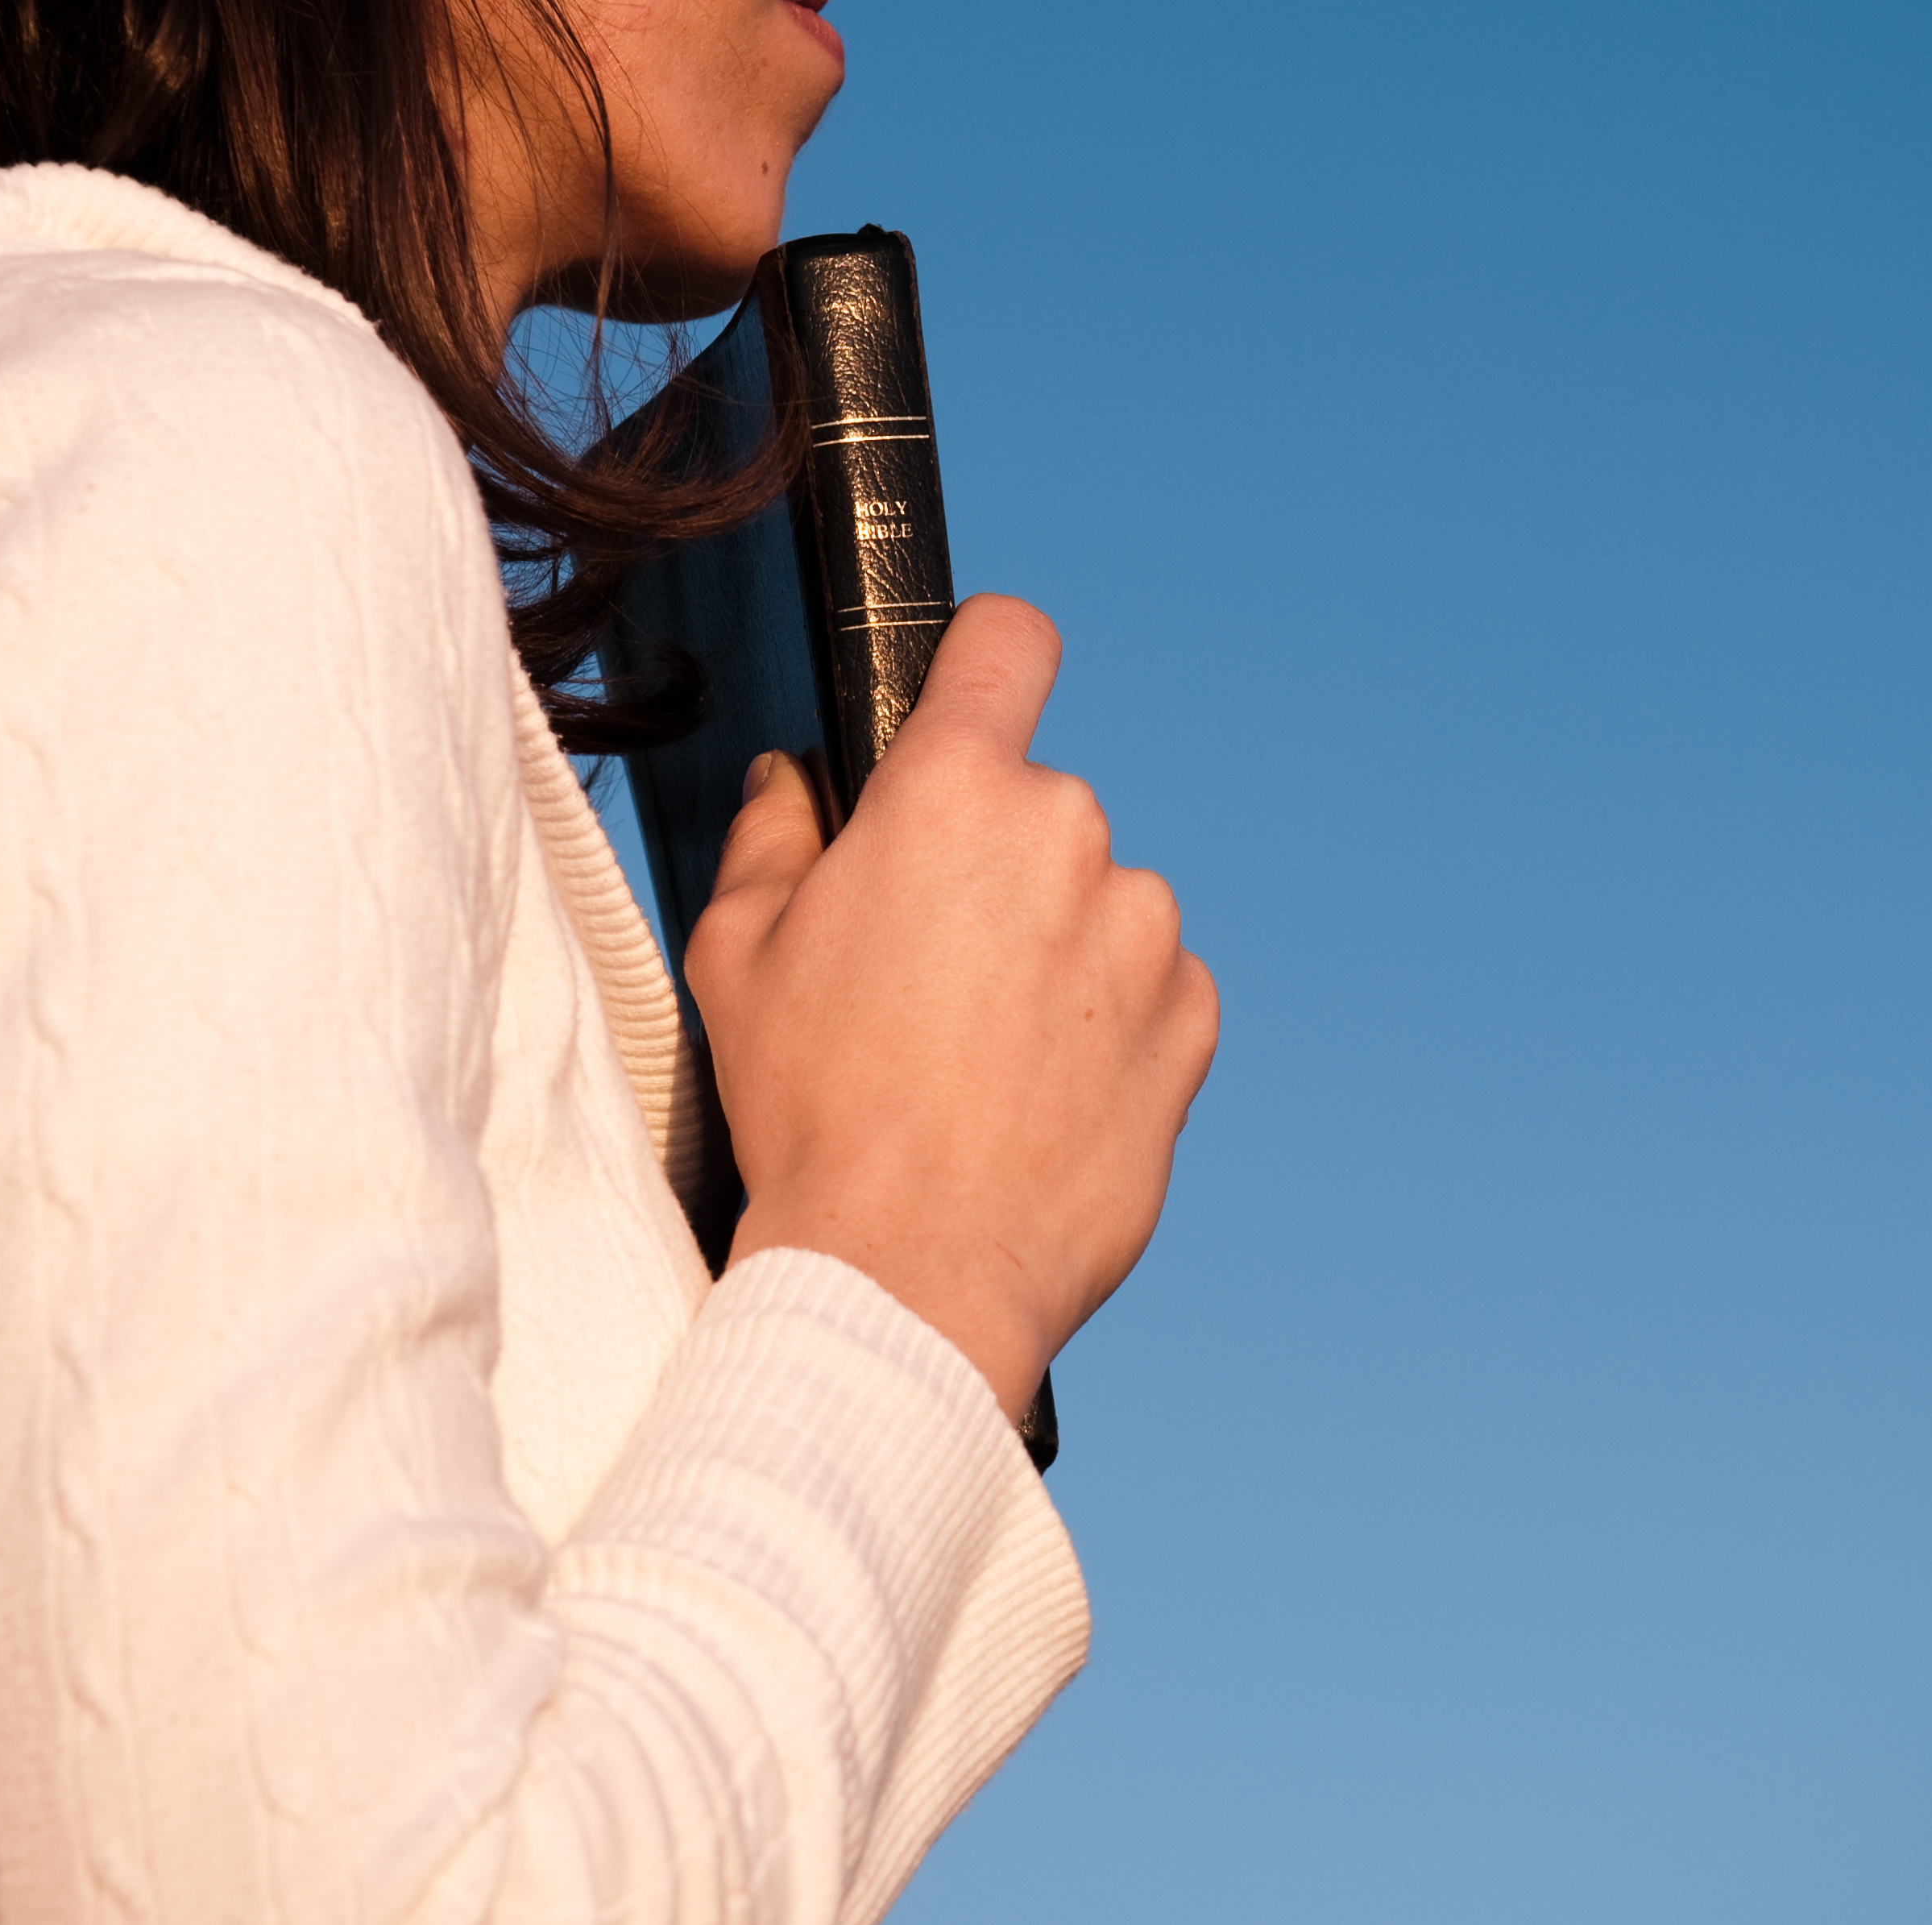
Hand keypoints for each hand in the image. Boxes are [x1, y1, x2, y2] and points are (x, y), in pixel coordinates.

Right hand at [684, 596, 1219, 1421]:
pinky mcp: (1193, 1017)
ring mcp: (1144, 929)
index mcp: (950, 796)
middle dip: (992, 868)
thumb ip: (772, 840)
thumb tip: (791, 784)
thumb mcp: (738, 958)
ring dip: (1057, 952)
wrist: (911, 1273)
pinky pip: (1153, 989)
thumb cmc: (814, 1114)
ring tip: (983, 1060)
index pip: (1007, 643)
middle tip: (926, 974)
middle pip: (1037, 809)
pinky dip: (1110, 1025)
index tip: (972, 703)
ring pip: (1099, 904)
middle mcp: (1067, 836)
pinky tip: (1041, 1095)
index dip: (986, 662)